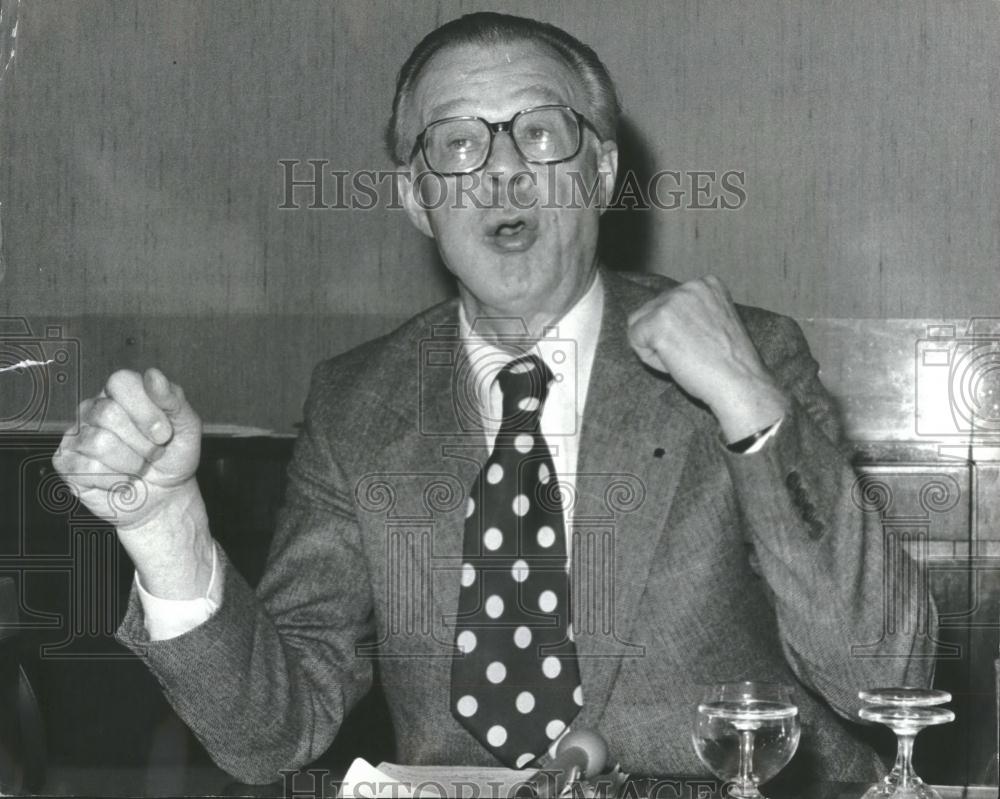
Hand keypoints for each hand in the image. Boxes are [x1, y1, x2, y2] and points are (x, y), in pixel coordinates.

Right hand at [53, 368, 201, 529]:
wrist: (164, 496)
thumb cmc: (173, 458)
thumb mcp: (187, 427)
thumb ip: (173, 400)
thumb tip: (153, 376)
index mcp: (122, 393)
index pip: (121, 382)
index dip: (146, 410)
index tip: (164, 433)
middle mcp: (94, 409)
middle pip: (108, 413)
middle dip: (142, 442)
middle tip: (153, 453)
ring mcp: (76, 435)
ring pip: (99, 443)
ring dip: (131, 463)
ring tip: (139, 467)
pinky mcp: (66, 462)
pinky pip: (87, 468)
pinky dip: (115, 480)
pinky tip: (121, 479)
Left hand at [627, 275, 786, 441]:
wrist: (740, 383)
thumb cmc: (729, 363)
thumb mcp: (715, 323)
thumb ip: (692, 313)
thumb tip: (663, 316)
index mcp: (706, 284)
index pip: (667, 303)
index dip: (677, 331)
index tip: (702, 344)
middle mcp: (689, 286)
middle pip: (649, 312)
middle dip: (664, 338)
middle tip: (694, 354)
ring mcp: (673, 301)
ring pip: (639, 325)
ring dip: (656, 348)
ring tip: (685, 357)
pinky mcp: (659, 321)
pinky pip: (634, 340)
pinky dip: (649, 359)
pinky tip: (676, 362)